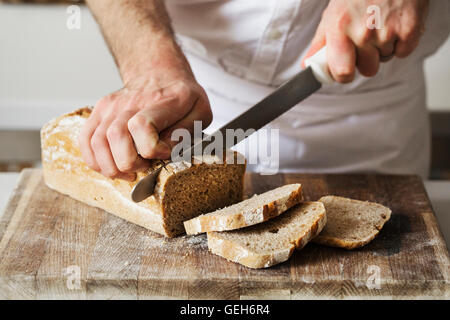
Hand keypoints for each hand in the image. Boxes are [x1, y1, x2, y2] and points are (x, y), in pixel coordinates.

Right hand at [79, 74, 211, 179]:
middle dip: (129, 163)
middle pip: (116, 136)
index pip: (143, 125)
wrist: (159, 72)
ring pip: (98, 141)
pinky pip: (85, 139)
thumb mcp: (200, 111)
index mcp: (165, 100)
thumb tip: (164, 150)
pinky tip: (111, 167)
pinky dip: (94, 160)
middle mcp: (133, 101)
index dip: (152, 149)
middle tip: (144, 167)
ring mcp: (112, 105)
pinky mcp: (99, 110)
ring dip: (112, 166)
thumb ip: (186, 132)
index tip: (164, 153)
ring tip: (129, 171)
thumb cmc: (182, 97)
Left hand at [302, 0, 428, 82]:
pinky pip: (403, 52)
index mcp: (340, 28)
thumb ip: (320, 43)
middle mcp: (363, 32)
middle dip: (367, 59)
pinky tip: (395, 23)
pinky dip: (401, 42)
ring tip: (381, 23)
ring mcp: (388, 31)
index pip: (342, 73)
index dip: (344, 75)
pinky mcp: (410, 30)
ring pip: (385, 59)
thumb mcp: (333, 14)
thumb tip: (307, 66)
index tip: (345, 69)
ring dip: (383, 47)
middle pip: (367, 70)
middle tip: (367, 37)